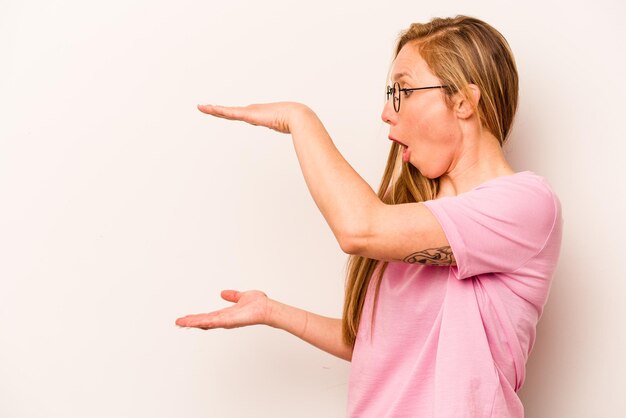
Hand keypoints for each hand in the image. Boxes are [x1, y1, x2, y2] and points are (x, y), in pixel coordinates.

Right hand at [175, 290, 270, 329]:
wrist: (267, 308)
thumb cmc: (259, 304)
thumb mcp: (242, 297)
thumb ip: (233, 296)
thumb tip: (223, 293)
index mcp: (226, 314)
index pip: (208, 316)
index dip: (197, 317)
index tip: (186, 318)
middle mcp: (224, 319)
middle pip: (203, 321)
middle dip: (190, 322)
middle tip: (178, 323)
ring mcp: (225, 321)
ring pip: (205, 323)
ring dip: (192, 323)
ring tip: (180, 323)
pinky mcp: (228, 321)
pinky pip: (213, 322)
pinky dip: (202, 322)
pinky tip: (193, 322)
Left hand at [197, 102, 311, 133]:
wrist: (297, 116)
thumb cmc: (294, 123)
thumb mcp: (284, 128)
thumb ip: (285, 132)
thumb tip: (297, 140)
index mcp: (257, 116)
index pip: (239, 115)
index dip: (228, 113)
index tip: (220, 112)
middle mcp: (251, 112)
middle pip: (229, 112)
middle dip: (216, 110)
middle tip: (204, 107)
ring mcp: (249, 112)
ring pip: (226, 111)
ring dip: (213, 109)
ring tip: (201, 107)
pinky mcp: (249, 114)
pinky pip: (230, 112)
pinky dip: (219, 110)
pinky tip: (210, 109)